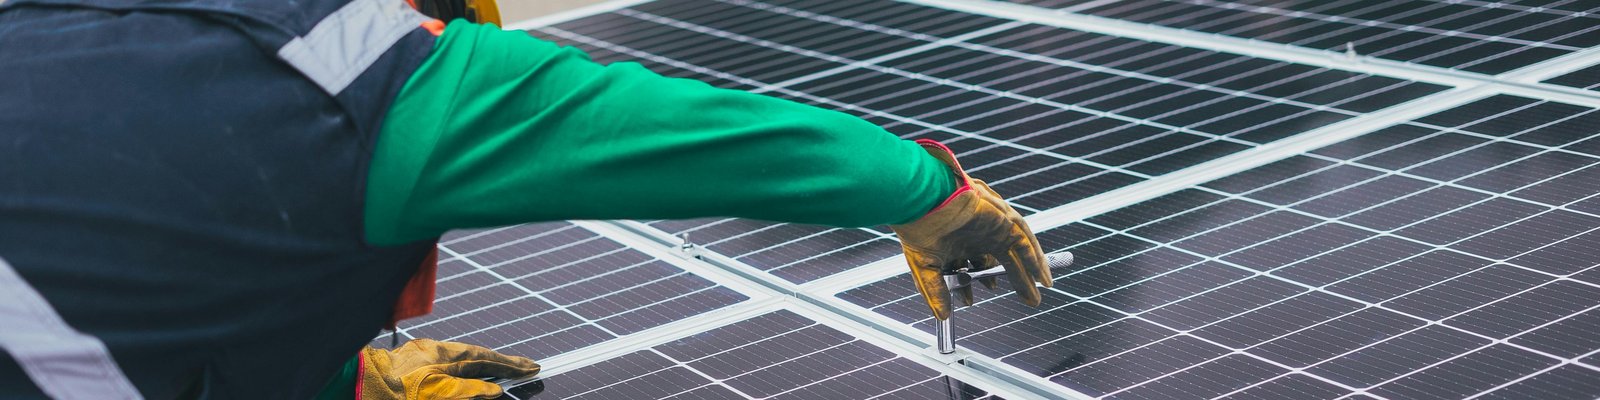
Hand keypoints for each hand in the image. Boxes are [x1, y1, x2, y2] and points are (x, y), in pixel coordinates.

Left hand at [360, 339, 540, 399]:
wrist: (353, 384)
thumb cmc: (391, 393)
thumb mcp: (436, 395)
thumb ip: (467, 391)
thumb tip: (494, 390)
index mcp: (443, 355)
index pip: (485, 359)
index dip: (510, 365)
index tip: (532, 368)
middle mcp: (433, 350)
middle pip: (475, 356)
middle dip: (501, 363)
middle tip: (525, 368)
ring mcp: (419, 355)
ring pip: (458, 359)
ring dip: (481, 365)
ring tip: (501, 373)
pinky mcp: (407, 363)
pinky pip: (443, 363)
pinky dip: (460, 368)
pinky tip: (462, 374)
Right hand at [890, 140, 1050, 320]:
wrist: (922, 202)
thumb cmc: (919, 227)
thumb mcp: (926, 268)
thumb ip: (936, 292)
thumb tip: (943, 316)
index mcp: (961, 241)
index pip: (975, 265)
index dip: (975, 284)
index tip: (970, 301)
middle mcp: (980, 233)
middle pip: (1004, 260)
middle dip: (1018, 281)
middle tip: (1029, 300)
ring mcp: (993, 226)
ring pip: (1018, 251)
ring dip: (1030, 272)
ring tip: (1038, 293)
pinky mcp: (1003, 220)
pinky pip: (1024, 241)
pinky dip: (1035, 258)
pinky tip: (1042, 277)